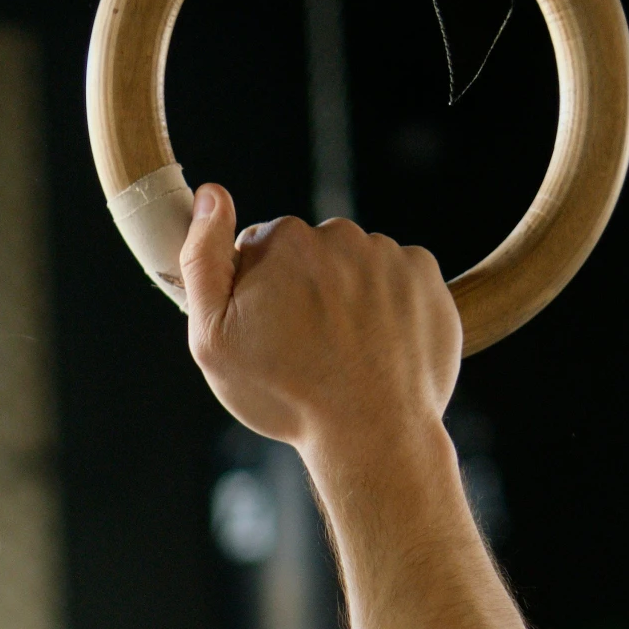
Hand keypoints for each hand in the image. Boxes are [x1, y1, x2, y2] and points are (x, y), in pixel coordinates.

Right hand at [178, 185, 461, 467]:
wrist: (372, 433)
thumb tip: (212, 195)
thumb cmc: (285, 395)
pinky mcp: (426, 275)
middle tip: (308, 348)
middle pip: (311, 252)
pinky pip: (399, 277)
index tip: (268, 331)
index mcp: (283, 242)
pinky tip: (379, 344)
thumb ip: (202, 261)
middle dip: (306, 288)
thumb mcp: (214, 340)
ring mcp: (386, 254)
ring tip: (347, 352)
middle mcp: (337, 234)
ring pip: (356, 265)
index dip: (257, 290)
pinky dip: (390, 303)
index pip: (260, 247)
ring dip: (349, 296)